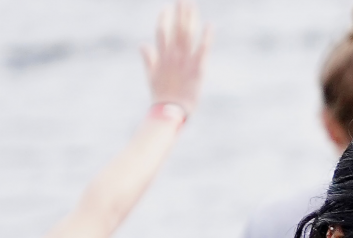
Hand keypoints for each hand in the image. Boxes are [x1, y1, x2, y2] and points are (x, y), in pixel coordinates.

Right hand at [142, 0, 209, 117]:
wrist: (169, 111)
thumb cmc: (161, 96)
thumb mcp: (151, 75)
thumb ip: (148, 58)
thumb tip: (142, 45)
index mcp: (162, 56)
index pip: (162, 31)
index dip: (164, 18)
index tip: (168, 8)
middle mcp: (173, 55)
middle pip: (176, 28)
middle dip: (180, 12)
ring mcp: (184, 61)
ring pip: (187, 34)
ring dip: (190, 18)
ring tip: (192, 4)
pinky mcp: (197, 69)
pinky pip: (202, 49)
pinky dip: (206, 37)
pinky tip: (210, 25)